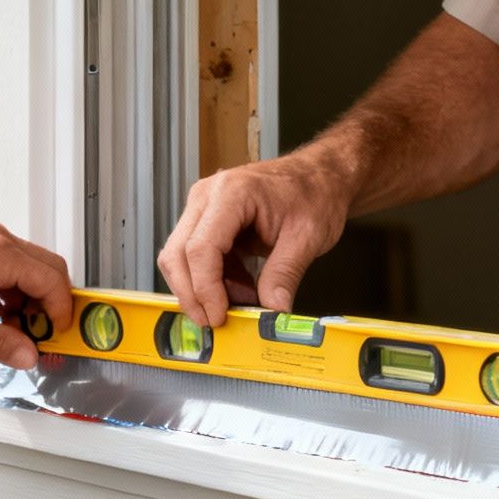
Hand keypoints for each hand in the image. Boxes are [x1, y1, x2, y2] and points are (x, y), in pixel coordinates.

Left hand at [0, 219, 73, 367]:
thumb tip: (26, 354)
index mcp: (0, 256)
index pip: (53, 281)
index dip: (61, 312)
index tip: (57, 333)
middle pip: (47, 268)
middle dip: (50, 303)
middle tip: (43, 331)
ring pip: (25, 266)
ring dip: (26, 297)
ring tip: (11, 329)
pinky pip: (3, 263)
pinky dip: (7, 288)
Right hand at [158, 153, 352, 325]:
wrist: (319, 176)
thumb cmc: (314, 193)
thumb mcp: (307, 237)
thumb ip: (285, 274)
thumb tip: (272, 311)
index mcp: (232, 193)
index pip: (201, 247)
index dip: (205, 287)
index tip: (218, 315)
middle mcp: (208, 196)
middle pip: (179, 253)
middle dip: (193, 294)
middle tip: (215, 322)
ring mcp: (204, 207)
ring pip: (180, 258)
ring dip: (203, 289)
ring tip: (240, 303)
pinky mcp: (207, 221)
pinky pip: (197, 258)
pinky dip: (214, 281)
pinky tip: (241, 289)